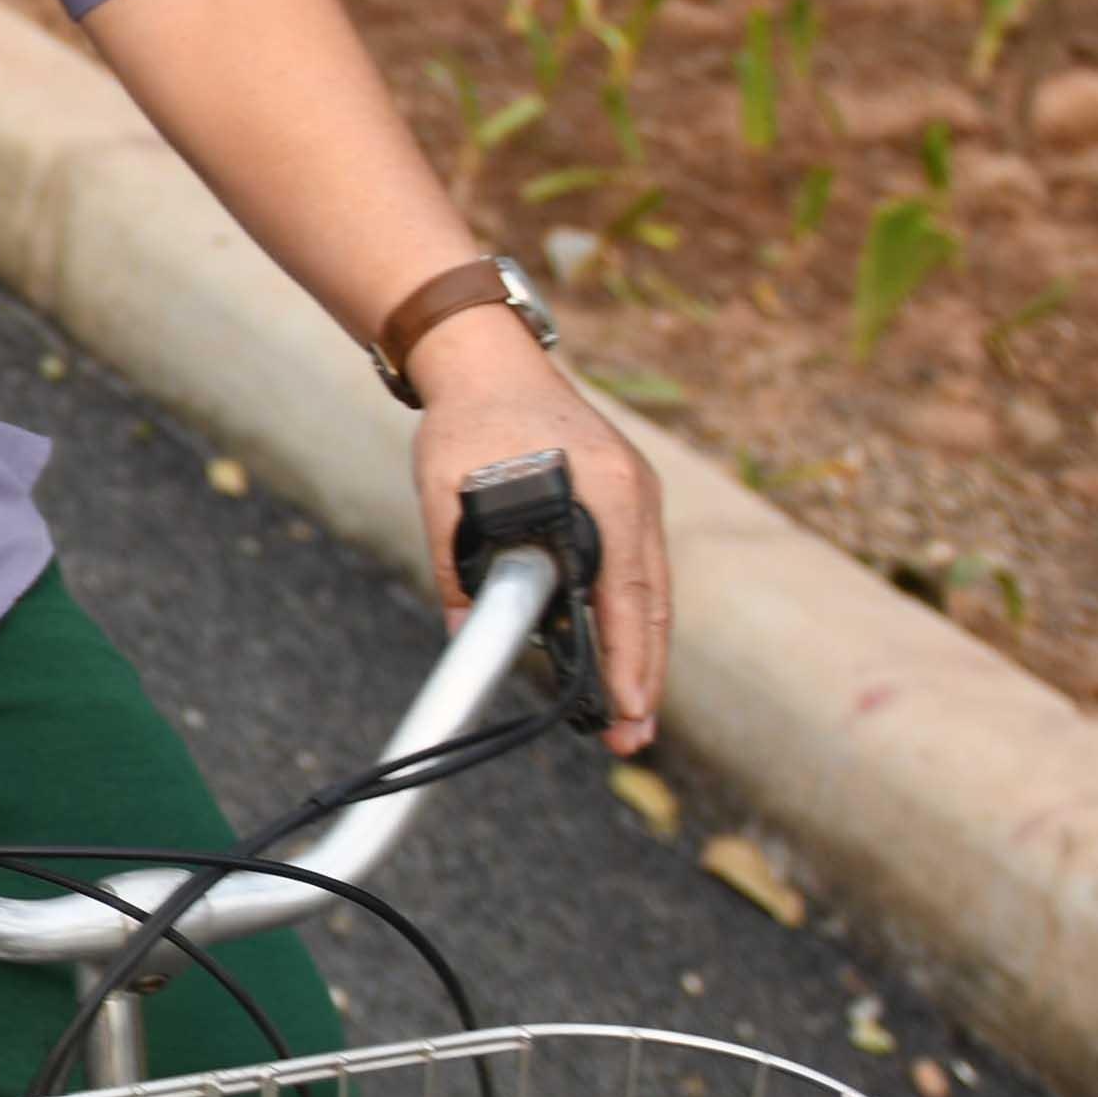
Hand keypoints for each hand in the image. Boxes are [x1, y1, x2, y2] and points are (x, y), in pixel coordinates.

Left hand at [405, 314, 671, 755]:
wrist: (488, 358)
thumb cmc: (467, 418)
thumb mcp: (444, 490)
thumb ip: (452, 562)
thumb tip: (462, 631)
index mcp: (604, 489)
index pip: (626, 593)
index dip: (628, 659)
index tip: (626, 710)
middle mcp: (635, 493)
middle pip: (653, 603)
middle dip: (643, 676)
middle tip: (631, 738)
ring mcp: (638, 494)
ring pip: (652, 592)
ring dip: (642, 655)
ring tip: (629, 715)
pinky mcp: (626, 496)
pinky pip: (639, 569)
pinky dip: (634, 618)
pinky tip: (621, 656)